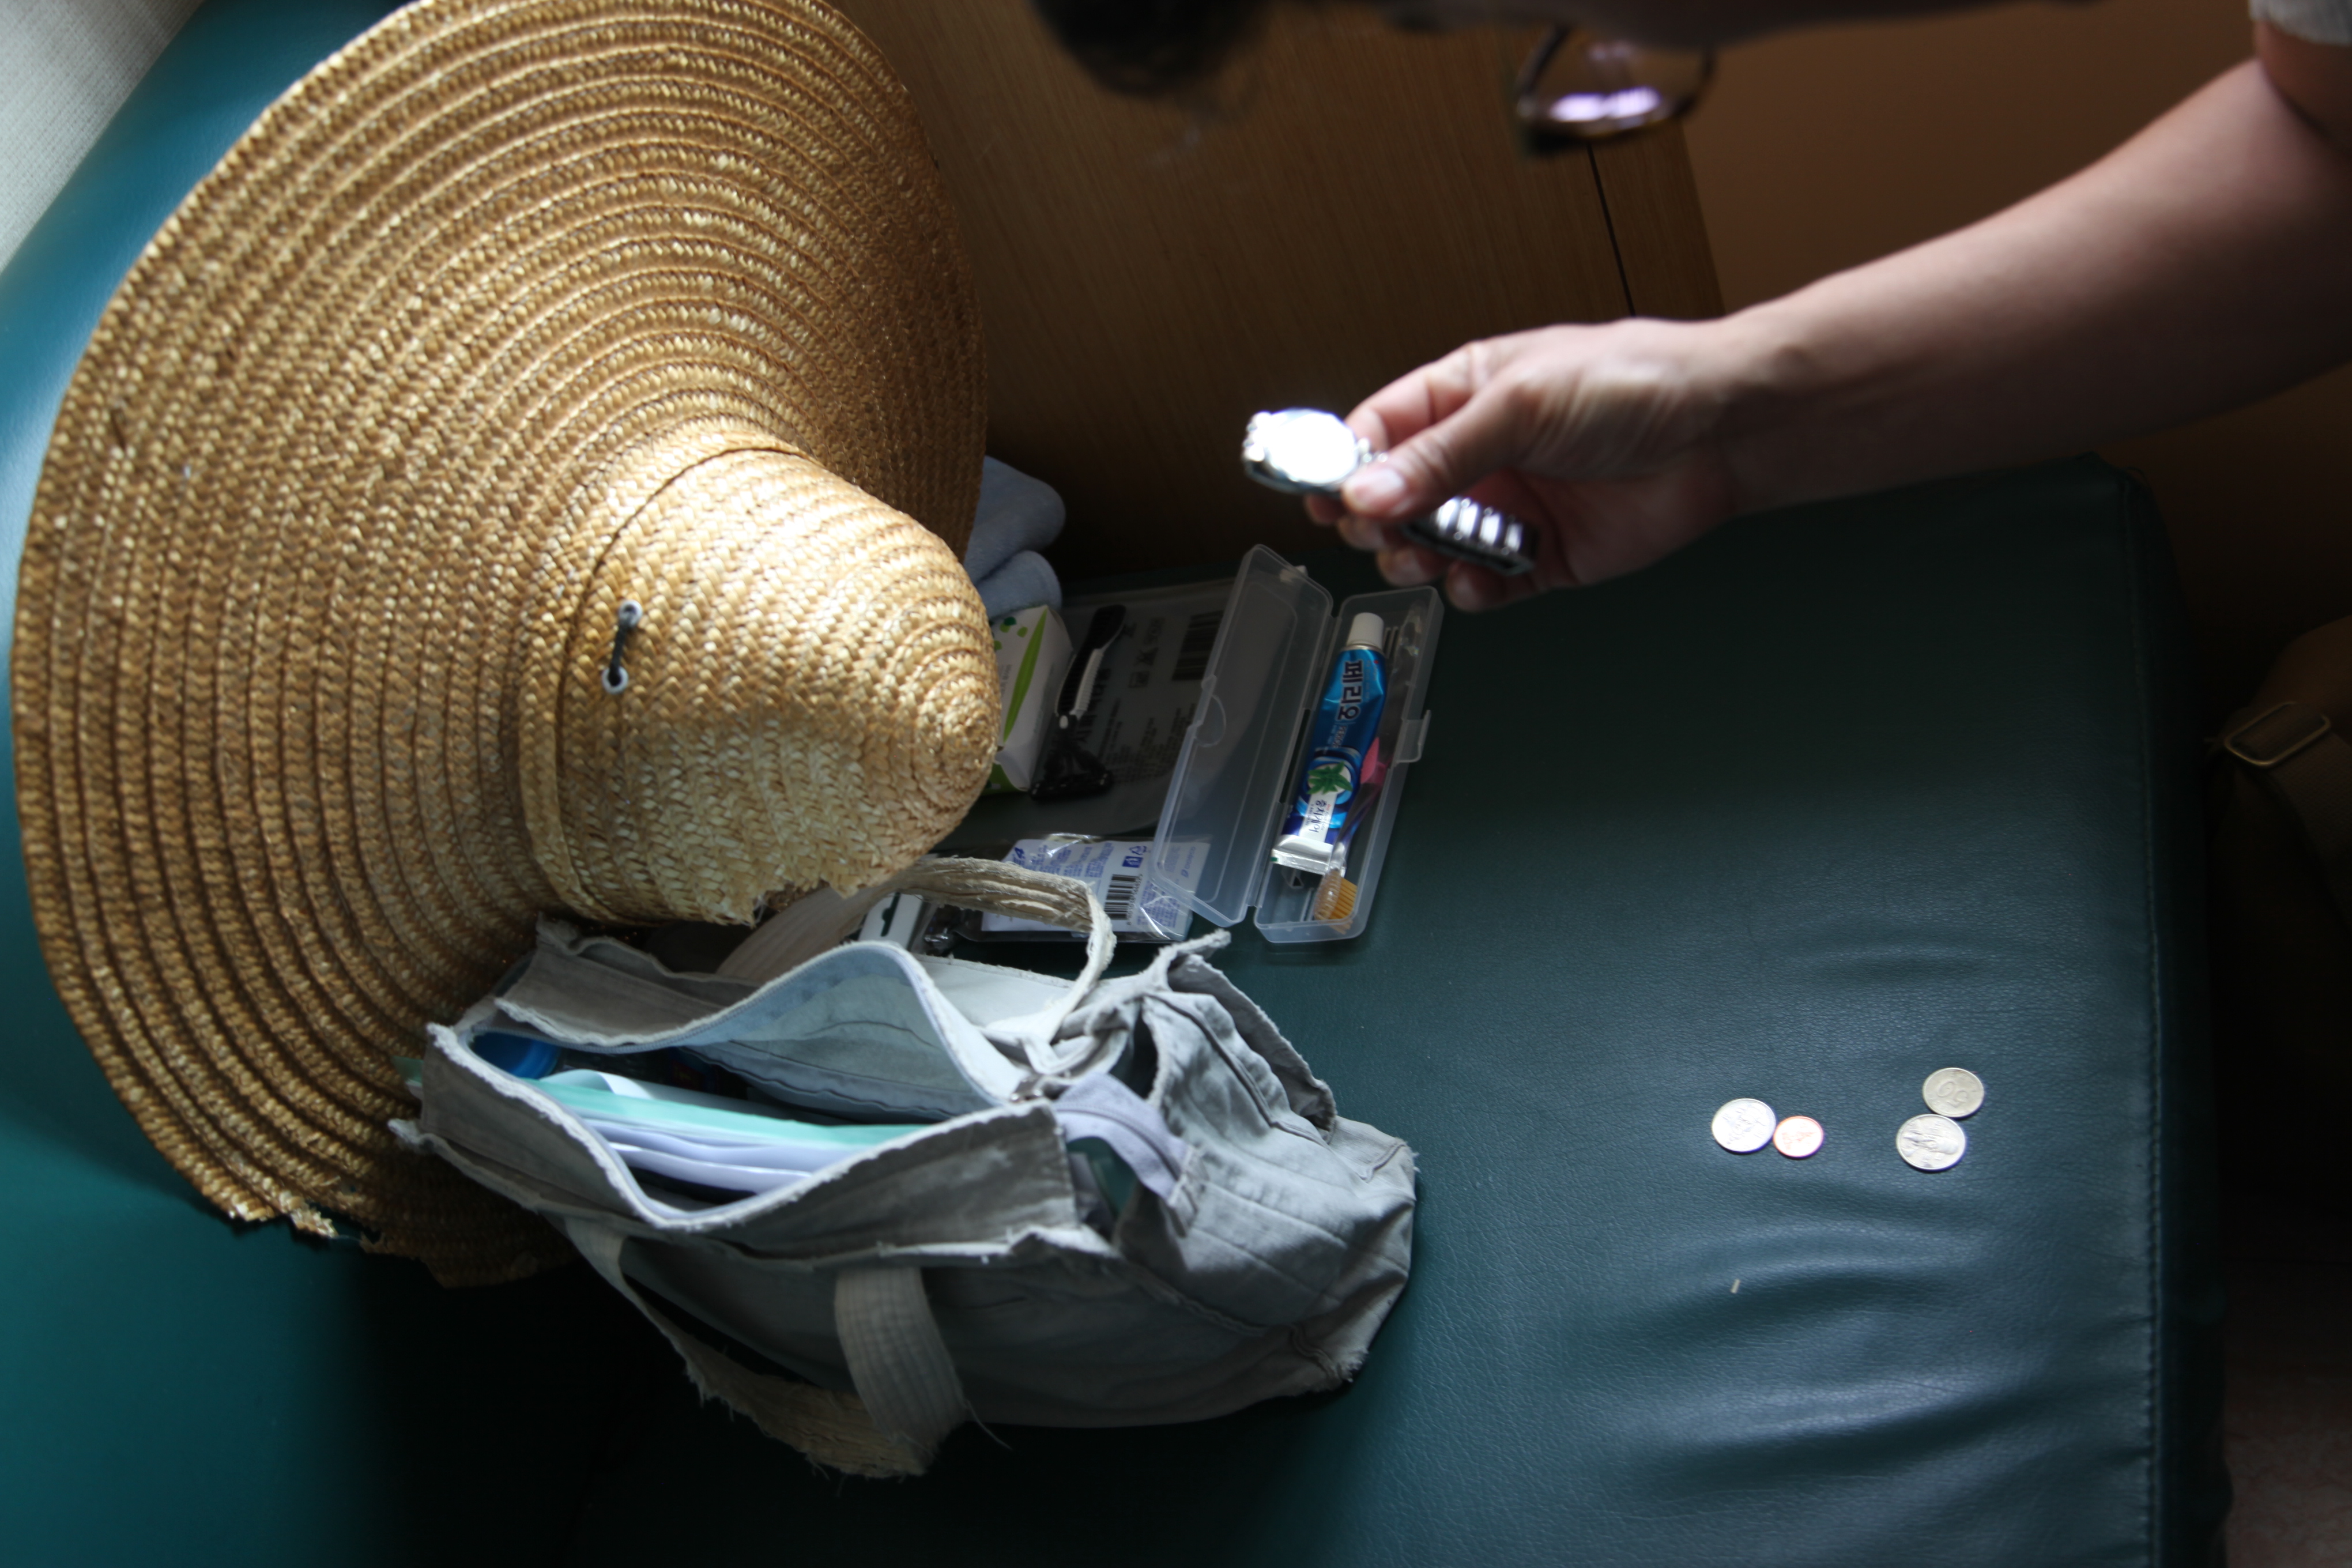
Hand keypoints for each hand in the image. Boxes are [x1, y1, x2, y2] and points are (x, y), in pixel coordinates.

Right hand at [1307, 318, 1747, 609]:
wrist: (1722, 432)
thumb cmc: (1636, 383)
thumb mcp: (1523, 403)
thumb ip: (1441, 455)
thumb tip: (1366, 492)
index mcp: (1463, 394)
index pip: (1376, 432)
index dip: (1341, 464)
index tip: (1316, 494)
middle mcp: (1480, 454)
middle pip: (1393, 500)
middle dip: (1378, 521)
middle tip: (1381, 530)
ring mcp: (1509, 508)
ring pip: (1432, 548)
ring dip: (1419, 559)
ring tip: (1429, 556)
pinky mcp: (1541, 557)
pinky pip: (1484, 585)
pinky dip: (1472, 590)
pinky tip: (1478, 578)